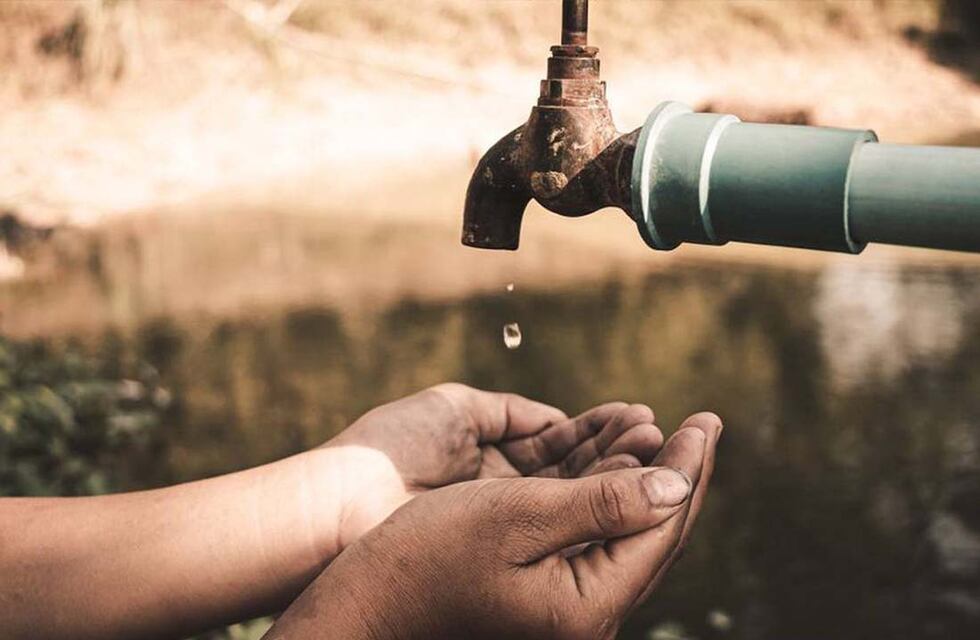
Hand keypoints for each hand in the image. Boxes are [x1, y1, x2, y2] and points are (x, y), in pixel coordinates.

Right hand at [268, 413, 721, 639]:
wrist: (367, 602)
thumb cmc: (429, 555)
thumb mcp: (518, 517)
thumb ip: (603, 503)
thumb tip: (676, 484)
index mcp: (589, 605)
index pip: (662, 526)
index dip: (688, 467)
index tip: (707, 419)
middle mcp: (587, 615)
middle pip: (654, 535)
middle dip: (679, 473)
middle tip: (704, 424)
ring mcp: (566, 608)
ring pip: (627, 535)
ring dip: (647, 481)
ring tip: (662, 433)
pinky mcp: (544, 595)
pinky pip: (597, 540)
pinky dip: (614, 498)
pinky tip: (616, 470)